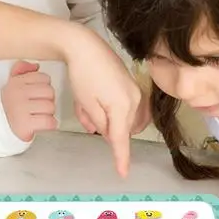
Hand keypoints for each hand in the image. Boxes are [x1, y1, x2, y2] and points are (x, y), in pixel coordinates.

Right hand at [1, 60, 57, 141]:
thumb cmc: (10, 106)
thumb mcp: (12, 84)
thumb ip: (22, 70)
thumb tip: (35, 65)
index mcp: (16, 82)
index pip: (44, 78)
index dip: (43, 88)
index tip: (35, 95)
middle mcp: (17, 93)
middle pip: (50, 92)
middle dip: (47, 101)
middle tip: (37, 107)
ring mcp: (20, 109)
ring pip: (50, 107)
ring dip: (48, 114)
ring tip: (37, 116)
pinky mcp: (25, 125)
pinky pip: (49, 122)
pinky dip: (49, 125)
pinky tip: (40, 124)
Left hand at [62, 27, 141, 176]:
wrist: (84, 45)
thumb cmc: (83, 74)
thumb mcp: (87, 104)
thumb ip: (100, 124)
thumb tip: (108, 134)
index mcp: (123, 106)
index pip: (121, 139)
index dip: (121, 158)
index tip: (123, 173)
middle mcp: (134, 99)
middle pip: (120, 127)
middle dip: (102, 125)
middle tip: (85, 112)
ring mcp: (135, 91)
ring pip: (120, 117)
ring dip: (103, 117)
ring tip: (86, 103)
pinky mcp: (131, 84)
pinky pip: (122, 105)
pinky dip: (107, 107)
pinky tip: (93, 97)